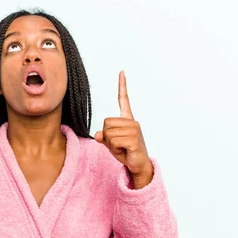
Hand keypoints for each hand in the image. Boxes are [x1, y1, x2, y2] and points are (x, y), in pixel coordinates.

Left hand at [94, 70, 152, 187]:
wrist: (138, 165)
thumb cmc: (126, 152)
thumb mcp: (111, 143)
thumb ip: (103, 137)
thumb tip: (99, 135)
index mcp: (127, 120)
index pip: (123, 100)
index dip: (122, 86)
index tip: (121, 72)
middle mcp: (132, 122)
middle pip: (106, 123)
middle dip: (107, 136)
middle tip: (118, 144)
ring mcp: (134, 129)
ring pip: (108, 133)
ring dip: (111, 144)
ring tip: (122, 148)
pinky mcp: (134, 139)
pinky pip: (114, 141)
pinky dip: (115, 149)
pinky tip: (125, 151)